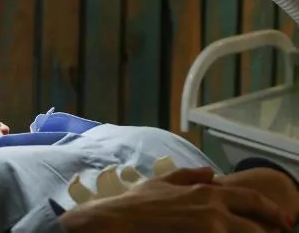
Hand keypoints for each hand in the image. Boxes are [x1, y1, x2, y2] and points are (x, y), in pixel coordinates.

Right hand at [60, 167, 293, 232]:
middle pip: (258, 224)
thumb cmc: (136, 204)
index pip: (252, 200)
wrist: (118, 221)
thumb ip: (188, 176)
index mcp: (207, 191)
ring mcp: (211, 226)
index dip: (272, 212)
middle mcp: (214, 206)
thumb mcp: (162, 182)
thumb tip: (211, 173)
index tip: (284, 222)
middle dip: (272, 231)